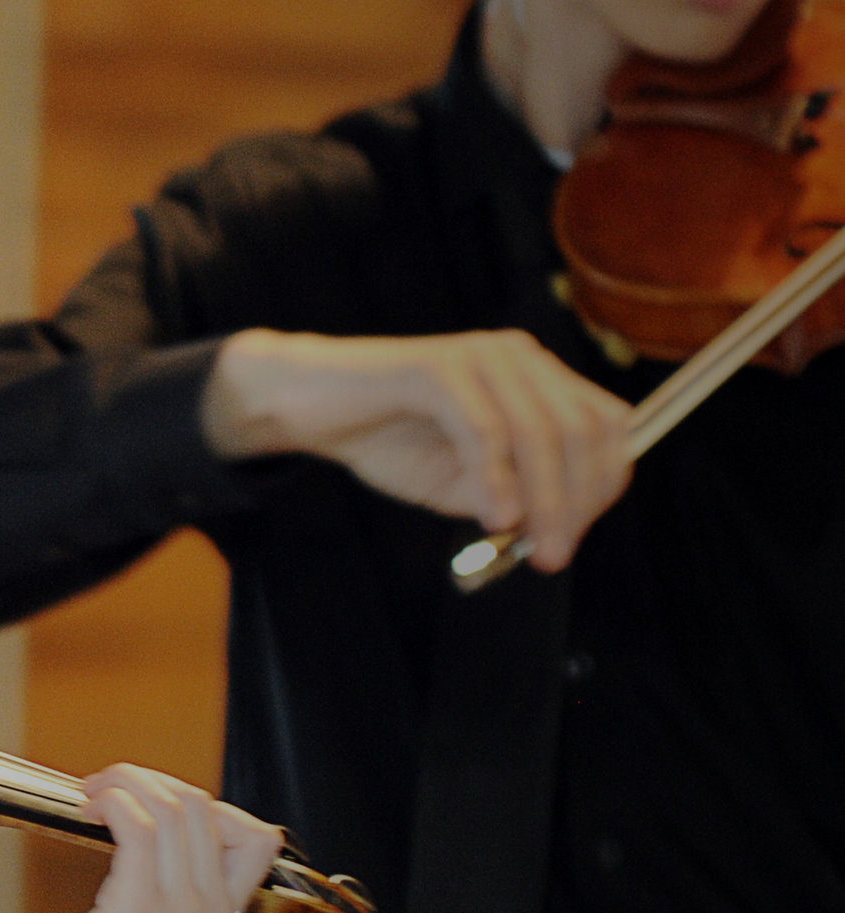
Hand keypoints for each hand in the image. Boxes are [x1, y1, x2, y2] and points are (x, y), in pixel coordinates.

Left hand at [18, 766, 280, 912]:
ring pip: (172, 805)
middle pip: (205, 806)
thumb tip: (148, 839)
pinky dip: (112, 800)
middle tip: (109, 788)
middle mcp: (209, 908)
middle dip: (153, 781)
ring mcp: (177, 907)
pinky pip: (137, 823)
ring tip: (92, 794)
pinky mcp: (136, 905)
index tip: (163, 806)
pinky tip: (86, 809)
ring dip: (126, 782)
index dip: (213, 807)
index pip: (258, 838)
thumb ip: (172, 899)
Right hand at [203, 328, 633, 571]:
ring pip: (541, 431)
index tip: (573, 536)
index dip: (602, 484)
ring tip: (531, 547)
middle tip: (554, 554)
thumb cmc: (386, 438)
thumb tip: (550, 528)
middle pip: (584, 429)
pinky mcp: (437, 369)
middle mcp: (518, 358)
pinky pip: (485, 429)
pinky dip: (496, 479)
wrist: (308, 406)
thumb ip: (508, 496)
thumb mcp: (460, 481)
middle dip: (577, 500)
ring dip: (544, 498)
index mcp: (535, 378)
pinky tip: (493, 518)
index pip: (604, 425)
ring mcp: (480, 358)